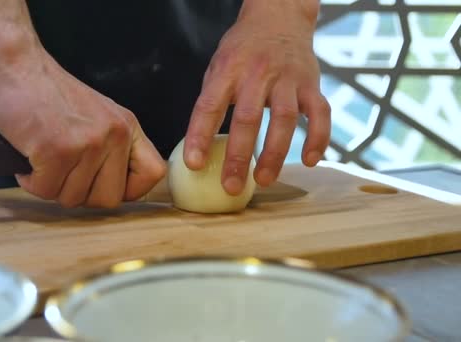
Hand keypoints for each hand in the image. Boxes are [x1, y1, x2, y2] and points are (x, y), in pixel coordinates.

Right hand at [0, 47, 165, 207]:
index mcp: (127, 127)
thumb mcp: (99, 115)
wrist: (19, 66)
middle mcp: (114, 135)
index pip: (153, 174)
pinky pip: (46, 190)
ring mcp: (87, 143)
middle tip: (63, 175)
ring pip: (73, 198)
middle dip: (81, 195)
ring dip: (52, 186)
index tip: (103, 185)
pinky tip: (30, 160)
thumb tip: (115, 190)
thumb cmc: (51, 94)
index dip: (128, 190)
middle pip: (109, 199)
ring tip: (43, 160)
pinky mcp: (56, 150)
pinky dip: (31, 181)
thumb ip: (112, 148)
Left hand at [183, 0, 330, 192]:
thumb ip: (212, 100)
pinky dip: (318, 138)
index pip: (209, 106)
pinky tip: (309, 161)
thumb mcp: (218, 66)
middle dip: (238, 156)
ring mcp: (288, 78)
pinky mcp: (312, 83)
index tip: (194, 164)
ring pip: (285, 119)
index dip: (199, 136)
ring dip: (275, 154)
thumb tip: (199, 146)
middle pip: (248, 118)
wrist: (279, 16)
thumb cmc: (243, 50)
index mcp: (228, 69)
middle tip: (231, 186)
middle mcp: (258, 73)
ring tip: (263, 181)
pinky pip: (320, 114)